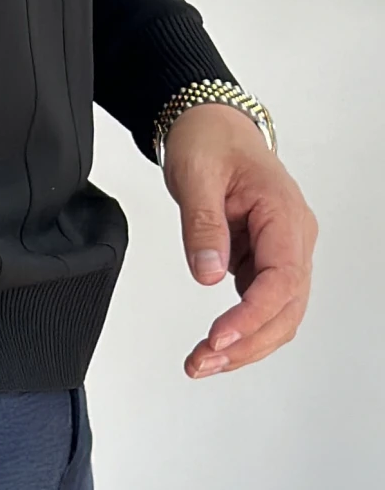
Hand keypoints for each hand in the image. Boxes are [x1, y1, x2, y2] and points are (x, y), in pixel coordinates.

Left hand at [162, 102, 318, 379]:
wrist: (212, 126)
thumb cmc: (210, 141)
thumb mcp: (196, 176)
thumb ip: (203, 226)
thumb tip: (208, 274)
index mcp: (284, 214)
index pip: (282, 279)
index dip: (253, 315)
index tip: (220, 337)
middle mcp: (293, 237)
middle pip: (287, 307)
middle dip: (248, 343)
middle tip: (203, 362)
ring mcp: (282, 251)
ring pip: (279, 313)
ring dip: (246, 344)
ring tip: (204, 363)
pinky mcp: (265, 260)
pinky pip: (262, 304)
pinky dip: (242, 330)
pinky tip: (215, 346)